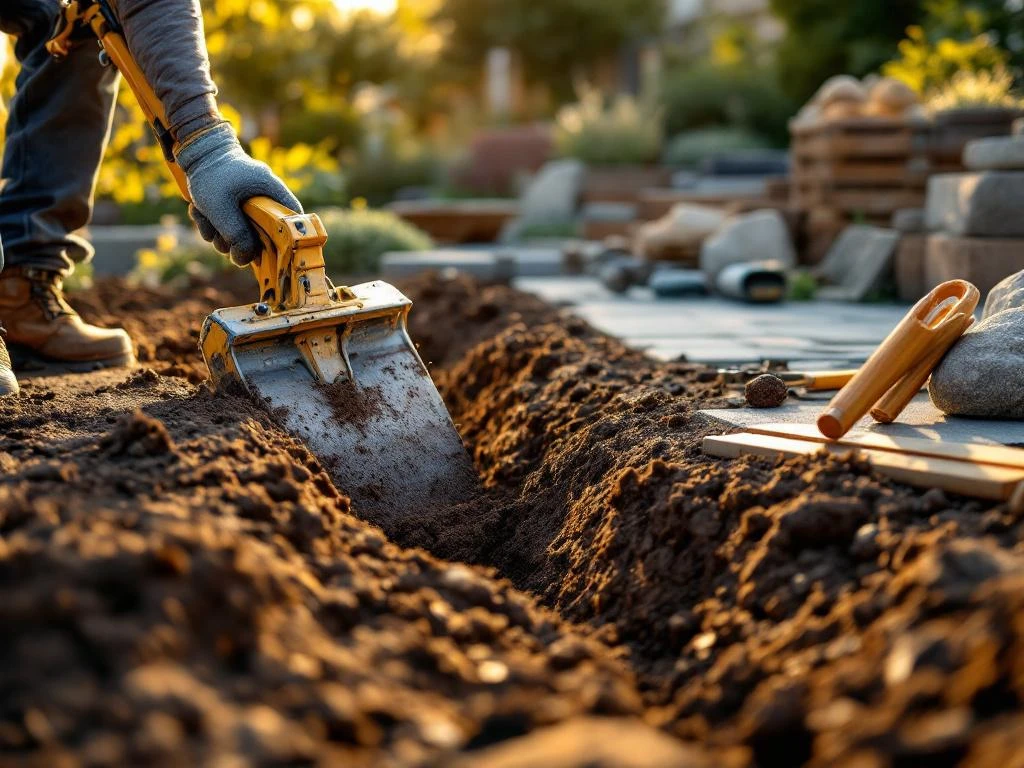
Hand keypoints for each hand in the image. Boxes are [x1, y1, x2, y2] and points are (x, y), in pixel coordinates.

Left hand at [174, 123, 302, 264]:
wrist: (192, 150)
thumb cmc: (210, 173)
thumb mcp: (220, 207)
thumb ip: (235, 235)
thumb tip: (244, 260)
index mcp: (271, 191)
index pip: (293, 218)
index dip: (289, 237)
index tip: (274, 252)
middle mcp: (264, 199)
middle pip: (263, 235)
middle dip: (238, 241)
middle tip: (221, 239)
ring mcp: (248, 204)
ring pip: (241, 234)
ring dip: (219, 235)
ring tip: (203, 218)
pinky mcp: (233, 207)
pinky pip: (227, 227)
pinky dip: (212, 225)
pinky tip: (198, 212)